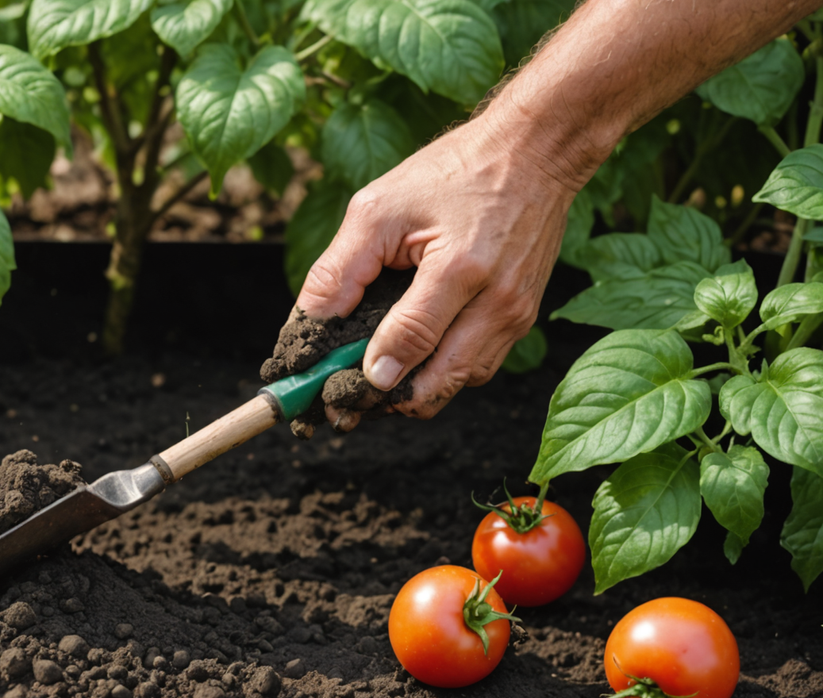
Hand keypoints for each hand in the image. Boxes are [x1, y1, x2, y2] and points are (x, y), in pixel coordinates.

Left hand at [298, 116, 577, 429]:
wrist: (535, 151)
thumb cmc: (454, 171)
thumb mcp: (379, 208)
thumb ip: (340, 269)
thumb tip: (308, 324)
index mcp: (460, 269)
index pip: (408, 344)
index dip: (364, 376)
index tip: (329, 388)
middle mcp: (496, 302)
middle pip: (436, 386)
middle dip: (386, 399)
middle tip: (346, 394)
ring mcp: (516, 314)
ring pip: (458, 385)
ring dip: (415, 390)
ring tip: (373, 375)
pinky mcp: (523, 317)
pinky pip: (477, 367)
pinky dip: (442, 371)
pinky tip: (411, 355)